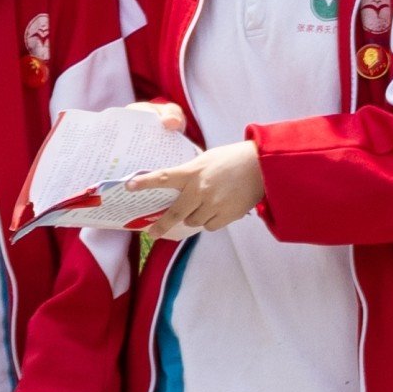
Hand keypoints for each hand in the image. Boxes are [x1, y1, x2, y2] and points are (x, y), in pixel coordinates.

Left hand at [144, 141, 265, 239]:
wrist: (262, 166)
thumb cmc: (234, 158)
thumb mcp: (207, 159)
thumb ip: (192, 172)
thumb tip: (179, 184)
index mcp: (193, 172)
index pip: (163, 178)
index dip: (145, 183)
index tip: (129, 186)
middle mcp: (200, 190)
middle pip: (176, 214)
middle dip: (162, 225)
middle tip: (153, 232)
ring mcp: (213, 205)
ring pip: (194, 221)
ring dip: (195, 217)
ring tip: (205, 206)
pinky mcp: (227, 215)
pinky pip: (210, 225)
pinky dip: (211, 220)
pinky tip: (219, 209)